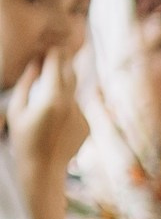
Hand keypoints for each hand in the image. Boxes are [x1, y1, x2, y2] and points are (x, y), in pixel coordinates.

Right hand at [8, 48, 87, 186]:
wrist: (43, 171)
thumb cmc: (23, 140)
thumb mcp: (16, 110)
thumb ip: (26, 83)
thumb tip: (35, 63)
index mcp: (52, 97)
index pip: (56, 64)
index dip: (53, 53)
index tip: (48, 47)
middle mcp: (71, 103)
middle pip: (70, 72)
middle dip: (62, 64)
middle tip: (54, 57)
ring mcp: (82, 114)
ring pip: (73, 93)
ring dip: (62, 91)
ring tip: (46, 106)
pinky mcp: (87, 125)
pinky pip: (75, 110)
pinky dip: (66, 110)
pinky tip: (54, 126)